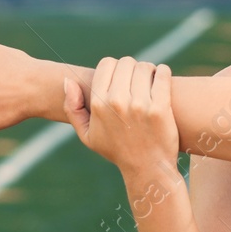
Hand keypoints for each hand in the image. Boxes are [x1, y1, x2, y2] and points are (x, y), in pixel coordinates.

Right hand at [62, 56, 179, 178]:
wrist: (147, 168)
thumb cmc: (117, 150)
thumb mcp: (87, 135)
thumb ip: (72, 108)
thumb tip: (68, 81)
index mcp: (99, 104)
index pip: (107, 63)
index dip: (115, 67)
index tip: (121, 77)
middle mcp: (117, 102)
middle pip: (126, 62)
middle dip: (132, 68)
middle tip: (137, 79)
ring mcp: (140, 104)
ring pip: (144, 67)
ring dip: (148, 70)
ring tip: (149, 80)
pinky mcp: (160, 107)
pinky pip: (162, 74)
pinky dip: (162, 72)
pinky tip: (160, 79)